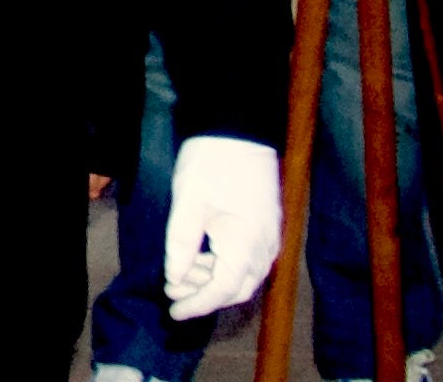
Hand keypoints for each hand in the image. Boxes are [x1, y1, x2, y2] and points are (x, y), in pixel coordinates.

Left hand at [164, 134, 281, 314]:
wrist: (238, 130)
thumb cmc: (211, 162)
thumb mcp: (187, 203)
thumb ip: (181, 245)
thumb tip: (175, 278)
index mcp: (247, 242)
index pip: (224, 289)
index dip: (198, 304)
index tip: (174, 312)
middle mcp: (265, 246)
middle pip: (237, 289)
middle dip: (204, 295)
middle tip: (173, 292)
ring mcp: (269, 237)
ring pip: (243, 276)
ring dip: (212, 280)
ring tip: (180, 272)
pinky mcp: (266, 228)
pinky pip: (247, 261)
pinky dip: (223, 266)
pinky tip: (200, 257)